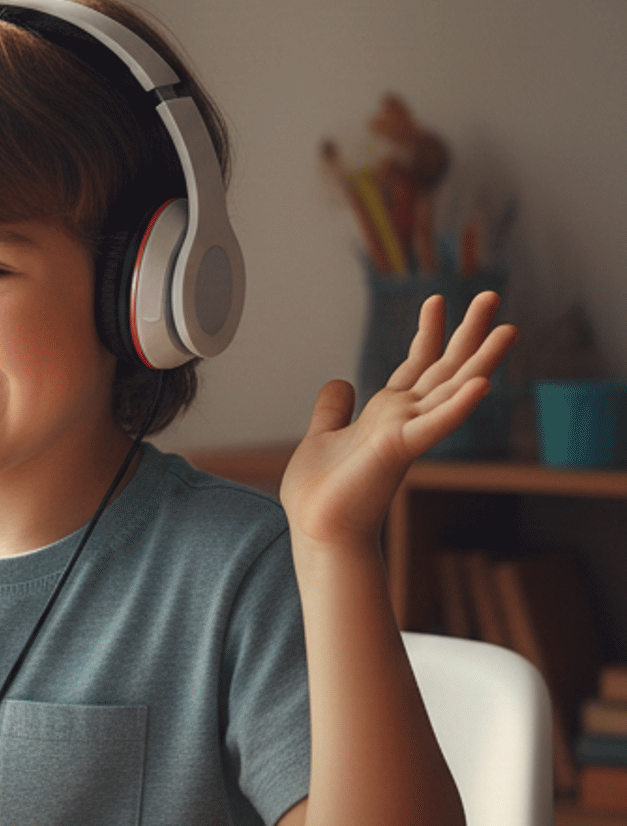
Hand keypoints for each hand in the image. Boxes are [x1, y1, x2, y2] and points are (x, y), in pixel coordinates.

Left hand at [281, 290, 515, 549]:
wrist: (318, 529)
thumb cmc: (322, 493)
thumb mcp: (322, 436)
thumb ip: (334, 409)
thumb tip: (340, 382)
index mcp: (387, 414)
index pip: (415, 365)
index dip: (427, 333)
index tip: (437, 300)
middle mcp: (404, 419)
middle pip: (444, 368)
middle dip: (467, 333)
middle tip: (491, 296)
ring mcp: (405, 433)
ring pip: (450, 390)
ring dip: (480, 361)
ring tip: (507, 330)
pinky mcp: (399, 450)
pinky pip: (434, 425)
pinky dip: (458, 406)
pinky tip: (482, 384)